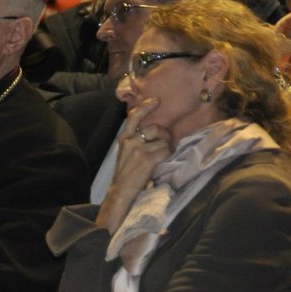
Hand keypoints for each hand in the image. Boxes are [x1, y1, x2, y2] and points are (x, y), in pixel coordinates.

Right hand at [98, 96, 170, 231]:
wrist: (121, 191)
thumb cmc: (126, 173)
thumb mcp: (126, 152)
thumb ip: (136, 140)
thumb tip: (156, 131)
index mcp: (125, 138)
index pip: (134, 117)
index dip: (146, 106)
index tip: (156, 100)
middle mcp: (131, 141)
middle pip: (156, 128)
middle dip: (165, 134)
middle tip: (167, 143)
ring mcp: (139, 150)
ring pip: (164, 140)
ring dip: (168, 147)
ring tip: (164, 155)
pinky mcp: (148, 159)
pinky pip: (166, 151)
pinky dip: (169, 155)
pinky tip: (164, 161)